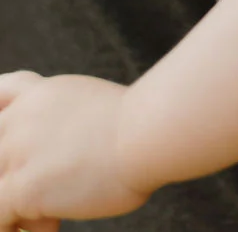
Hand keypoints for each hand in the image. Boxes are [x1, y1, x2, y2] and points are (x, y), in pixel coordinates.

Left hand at [0, 71, 150, 229]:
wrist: (148, 132)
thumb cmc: (138, 125)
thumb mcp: (93, 103)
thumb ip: (65, 121)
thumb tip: (63, 155)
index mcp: (40, 93)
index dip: (1, 116)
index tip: (9, 135)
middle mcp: (22, 117)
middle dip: (11, 177)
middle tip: (40, 192)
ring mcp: (17, 151)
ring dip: (13, 206)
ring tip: (45, 215)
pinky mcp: (23, 186)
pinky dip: (16, 228)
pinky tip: (51, 224)